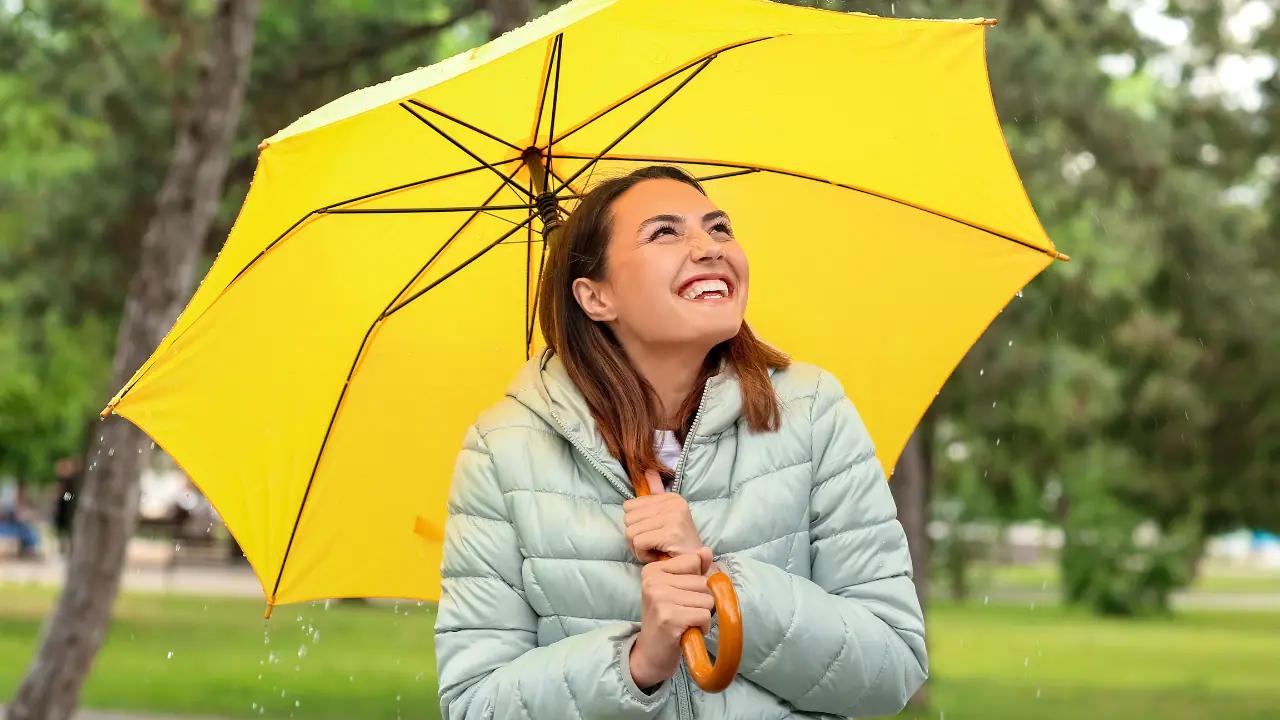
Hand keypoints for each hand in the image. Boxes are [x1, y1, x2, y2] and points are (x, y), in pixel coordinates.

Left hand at [623, 470, 703, 563]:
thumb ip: (656, 494)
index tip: (652, 533)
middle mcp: (673, 503)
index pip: (628, 506)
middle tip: (652, 544)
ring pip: (630, 532)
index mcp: (671, 497)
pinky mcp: (671, 533)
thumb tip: (647, 470)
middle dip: (635, 537)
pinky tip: (656, 556)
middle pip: (628, 519)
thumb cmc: (677, 545)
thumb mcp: (666, 516)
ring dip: (638, 548)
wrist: (696, 566)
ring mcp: (673, 517)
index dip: (636, 524)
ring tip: (655, 549)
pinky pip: (638, 542)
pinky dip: (642, 554)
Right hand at [629, 547, 714, 688]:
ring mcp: (659, 598)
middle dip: (700, 601)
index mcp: (653, 569)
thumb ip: (694, 569)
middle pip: (702, 582)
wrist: (651, 654)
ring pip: (706, 599)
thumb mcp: (678, 589)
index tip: (681, 596)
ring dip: (702, 615)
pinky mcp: (669, 617)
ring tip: (685, 622)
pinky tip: (687, 631)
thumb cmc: (668, 620)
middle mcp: (653, 580)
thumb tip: (706, 550)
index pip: (694, 561)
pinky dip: (702, 627)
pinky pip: (704, 615)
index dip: (696, 583)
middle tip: (683, 613)